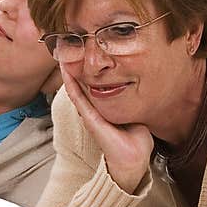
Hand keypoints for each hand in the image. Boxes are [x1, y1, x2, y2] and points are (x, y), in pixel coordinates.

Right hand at [61, 65, 153, 192]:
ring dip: (68, 72)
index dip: (87, 70)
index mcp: (105, 110)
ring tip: (63, 54)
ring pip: (75, 88)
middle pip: (81, 85)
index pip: (93, 86)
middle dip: (75, 67)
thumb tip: (143, 88)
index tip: (85, 53)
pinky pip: (77, 97)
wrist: (133, 159)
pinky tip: (66, 70)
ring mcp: (90, 114)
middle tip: (69, 47)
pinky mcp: (89, 118)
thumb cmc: (136, 142)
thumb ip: (135, 102)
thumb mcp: (136, 115)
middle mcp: (94, 111)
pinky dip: (70, 83)